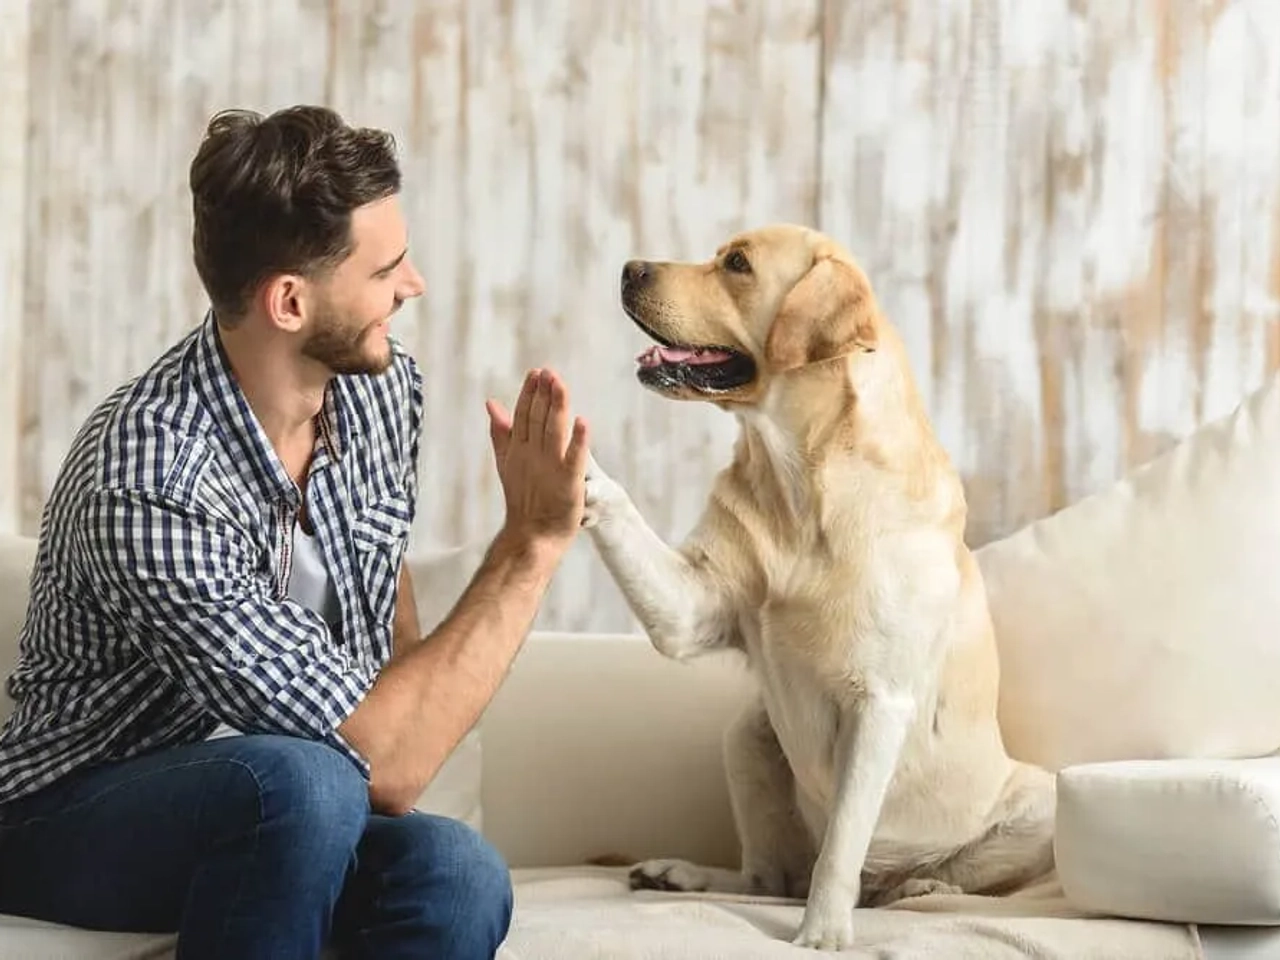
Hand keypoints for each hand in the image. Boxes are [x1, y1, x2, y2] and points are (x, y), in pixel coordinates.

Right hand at [485, 368, 589, 554]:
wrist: (532, 535)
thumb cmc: (524, 498)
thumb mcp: (508, 461)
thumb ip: (501, 432)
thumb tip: (491, 403)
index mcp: (520, 448)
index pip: (524, 414)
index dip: (530, 393)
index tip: (537, 372)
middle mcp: (533, 454)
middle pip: (538, 418)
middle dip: (543, 394)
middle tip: (548, 372)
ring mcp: (550, 467)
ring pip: (553, 431)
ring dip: (557, 407)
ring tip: (560, 385)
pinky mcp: (568, 481)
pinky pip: (574, 458)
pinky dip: (578, 440)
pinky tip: (582, 422)